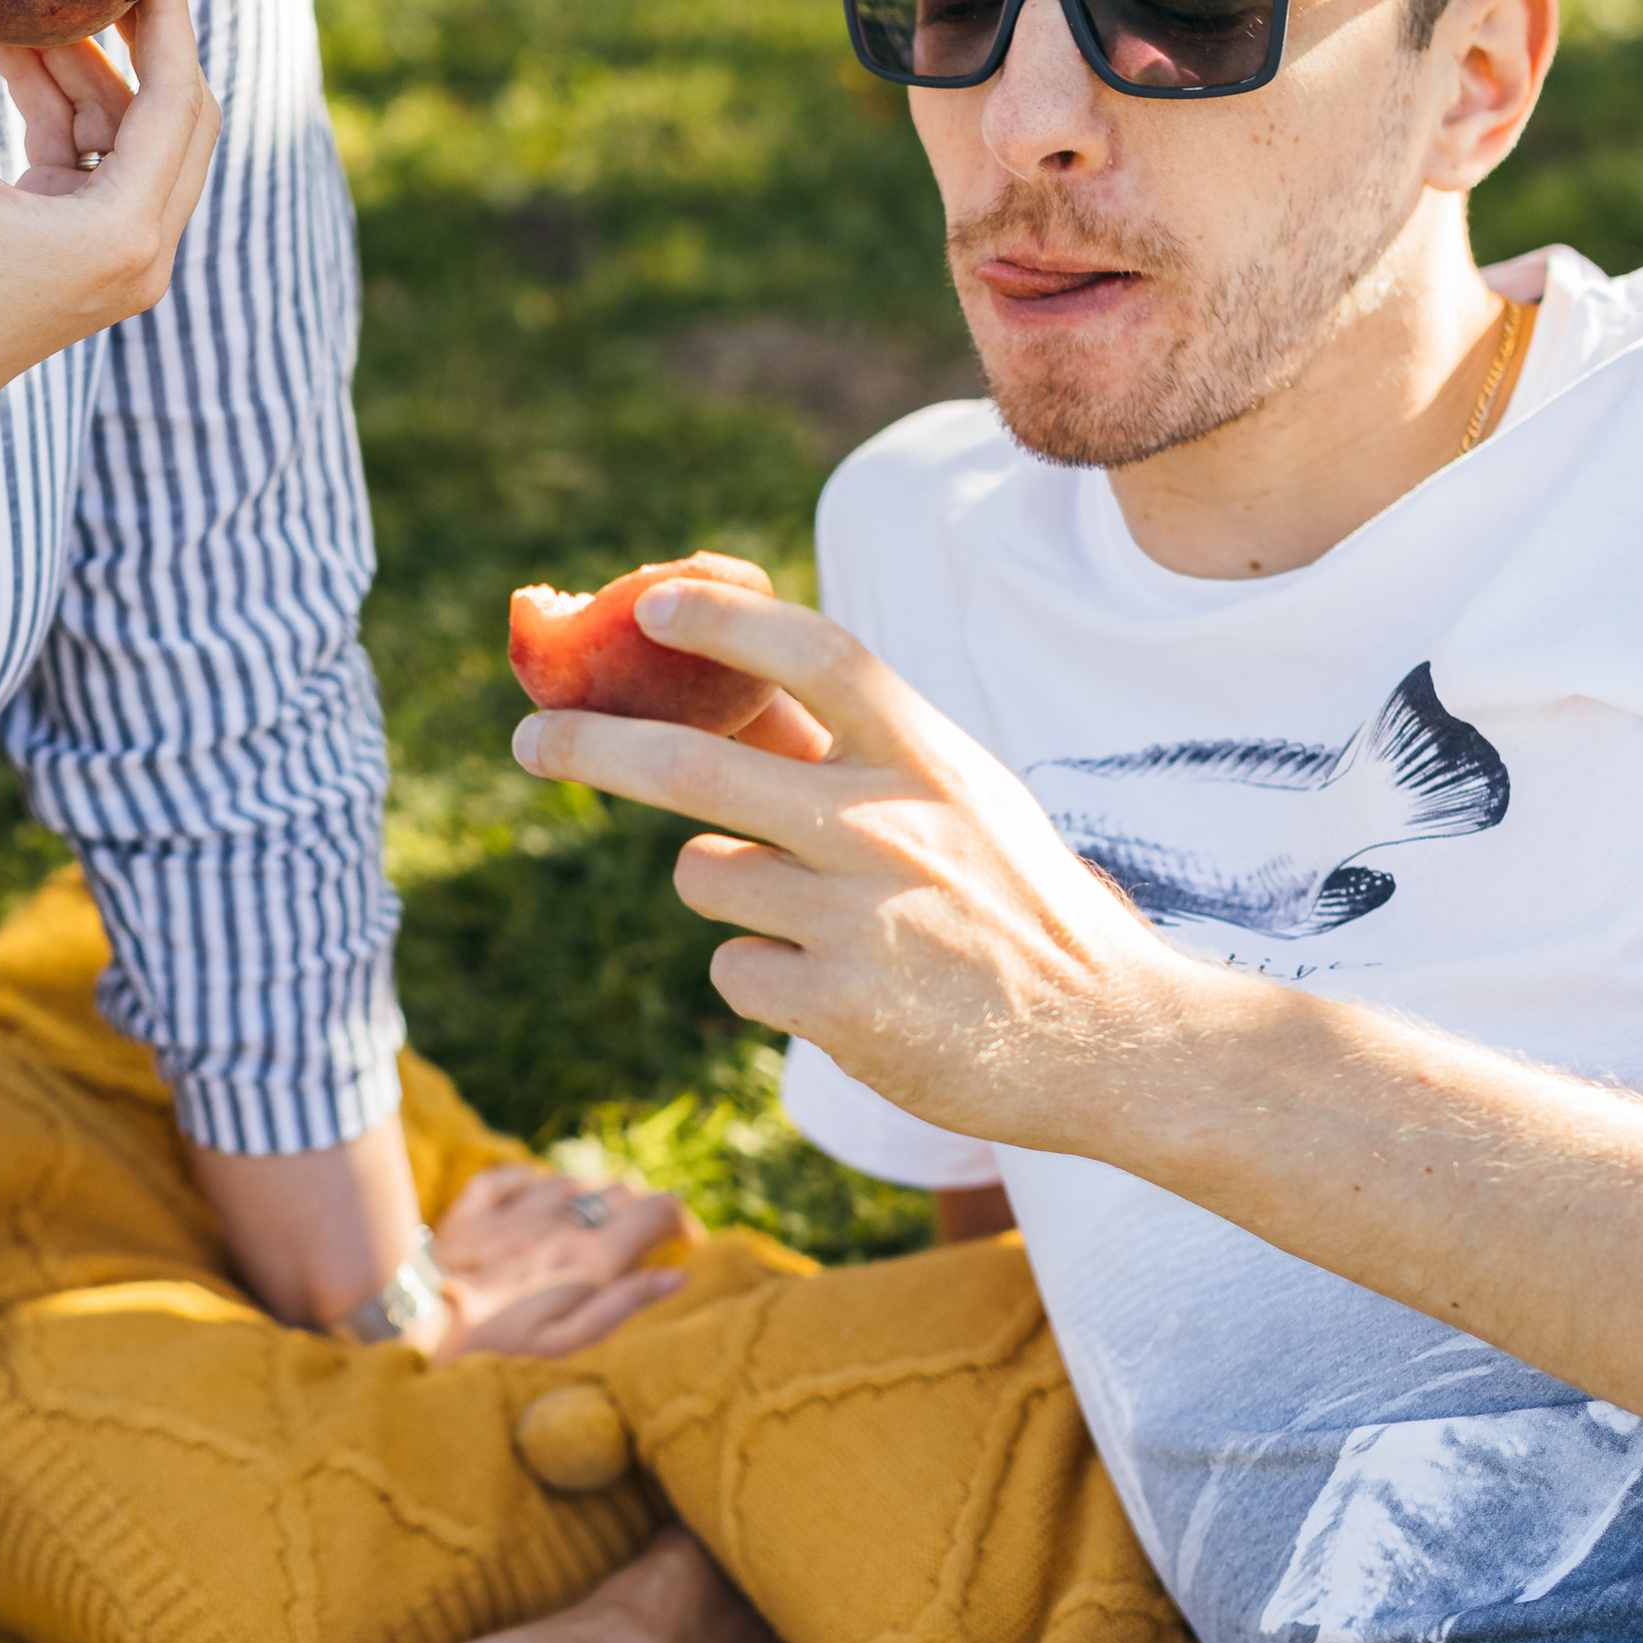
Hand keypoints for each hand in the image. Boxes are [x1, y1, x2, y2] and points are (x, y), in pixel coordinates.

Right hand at [0, 0, 220, 503]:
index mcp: (124, 235)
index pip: (176, 100)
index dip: (171, 16)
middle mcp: (143, 253)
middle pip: (177, 117)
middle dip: (141, 37)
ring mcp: (122, 262)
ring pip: (132, 138)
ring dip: (86, 72)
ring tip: (23, 3)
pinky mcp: (91, 261)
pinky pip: (96, 165)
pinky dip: (65, 113)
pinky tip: (13, 55)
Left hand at [427, 1159, 689, 1362]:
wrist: (409, 1320)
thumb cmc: (491, 1348)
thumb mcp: (565, 1345)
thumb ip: (623, 1307)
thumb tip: (677, 1277)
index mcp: (590, 1255)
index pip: (660, 1210)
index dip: (681, 1225)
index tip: (681, 1248)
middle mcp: (561, 1219)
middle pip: (624, 1190)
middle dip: (639, 1214)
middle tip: (633, 1248)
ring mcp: (517, 1205)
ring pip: (576, 1180)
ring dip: (591, 1201)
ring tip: (584, 1234)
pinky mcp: (476, 1203)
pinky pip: (517, 1176)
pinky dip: (534, 1186)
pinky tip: (533, 1207)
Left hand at [509, 580, 1206, 1161]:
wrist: (1111, 1041)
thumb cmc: (1027, 912)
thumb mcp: (967, 804)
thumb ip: (864, 760)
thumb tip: (737, 715)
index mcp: (928, 757)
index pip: (816, 653)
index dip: (727, 619)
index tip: (652, 601)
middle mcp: (886, 824)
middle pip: (696, 769)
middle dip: (593, 748)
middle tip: (531, 744)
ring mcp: (859, 916)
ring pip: (706, 878)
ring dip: (733, 895)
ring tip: (823, 926)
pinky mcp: (838, 1007)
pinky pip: (734, 971)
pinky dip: (765, 981)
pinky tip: (842, 993)